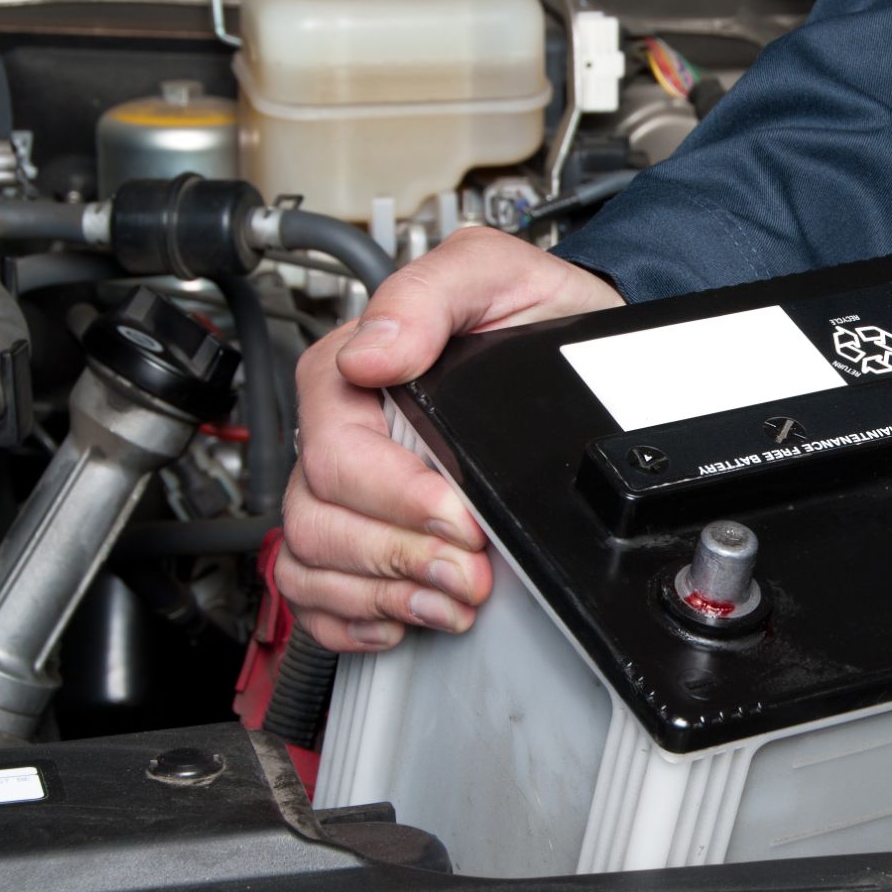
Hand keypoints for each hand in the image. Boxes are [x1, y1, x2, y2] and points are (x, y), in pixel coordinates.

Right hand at [277, 227, 624, 651]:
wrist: (580, 349)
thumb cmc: (535, 312)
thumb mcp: (496, 273)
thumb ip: (431, 293)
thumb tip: (375, 351)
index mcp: (353, 372)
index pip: (335, 452)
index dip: (396, 497)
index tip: (460, 517)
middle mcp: (345, 434)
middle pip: (319, 519)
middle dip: (399, 557)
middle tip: (470, 572)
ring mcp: (350, 489)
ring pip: (311, 562)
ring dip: (383, 595)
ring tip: (453, 599)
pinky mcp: (368, 532)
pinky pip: (317, 594)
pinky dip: (353, 618)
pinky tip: (405, 614)